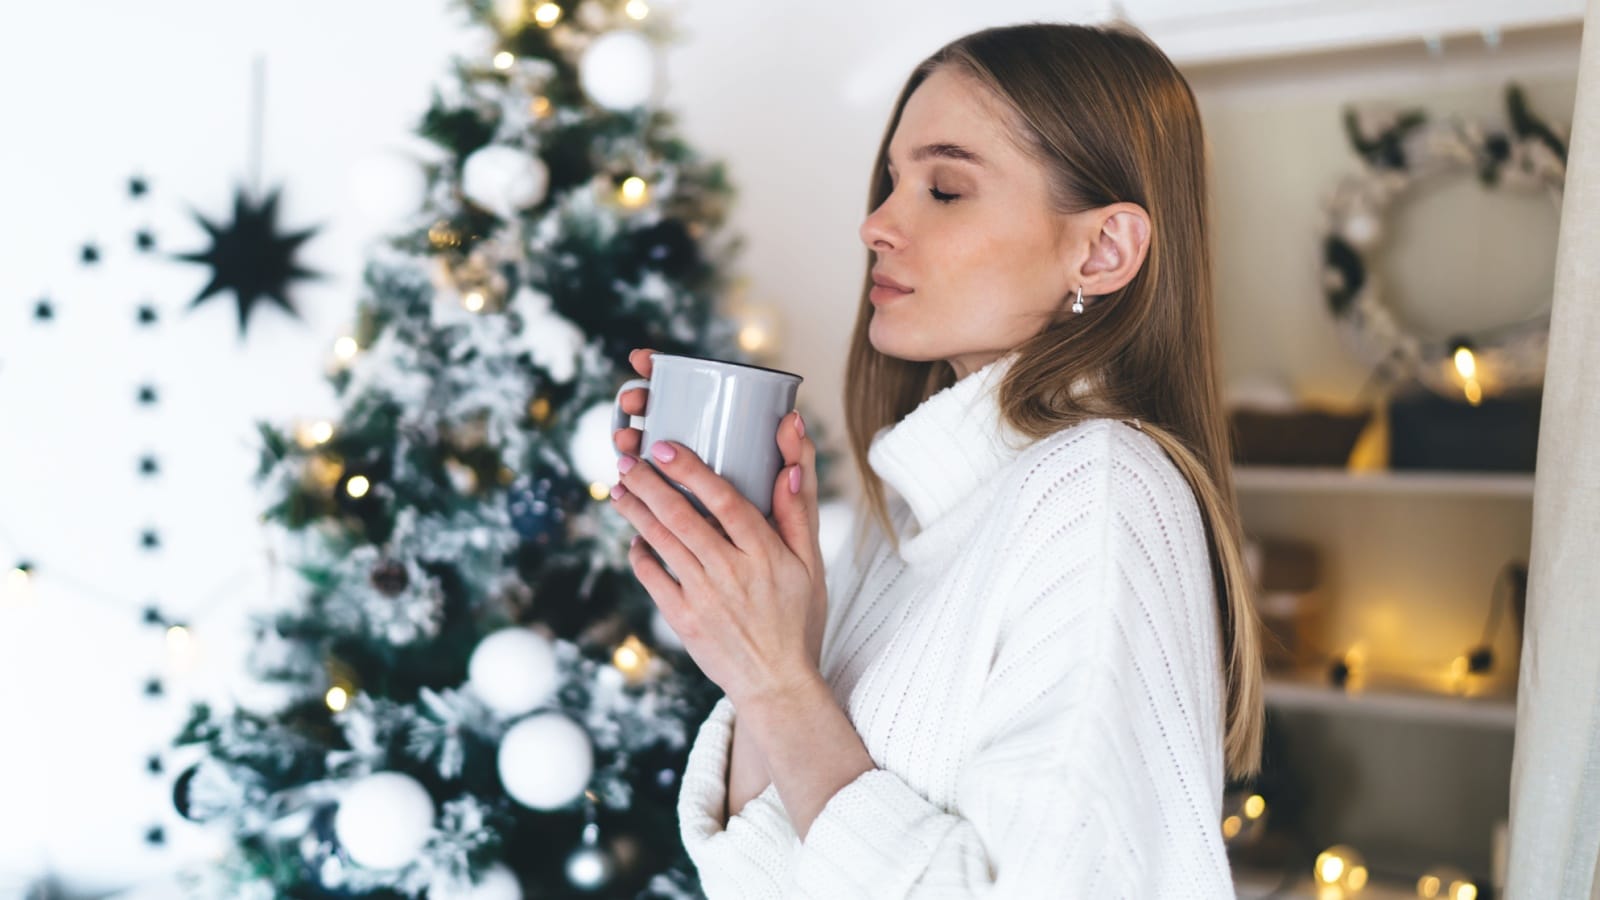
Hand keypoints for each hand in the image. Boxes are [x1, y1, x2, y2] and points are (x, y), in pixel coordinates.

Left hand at [611, 348, 827, 706]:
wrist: (776, 684)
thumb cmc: (797, 619)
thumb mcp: (811, 565)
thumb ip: (797, 513)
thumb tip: (790, 467)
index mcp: (765, 554)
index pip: (724, 500)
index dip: (692, 470)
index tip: (666, 448)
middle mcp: (731, 572)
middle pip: (682, 517)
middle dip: (649, 483)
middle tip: (628, 460)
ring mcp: (703, 597)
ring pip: (662, 542)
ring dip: (636, 512)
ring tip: (620, 488)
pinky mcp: (683, 620)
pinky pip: (652, 579)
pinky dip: (640, 555)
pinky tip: (635, 539)